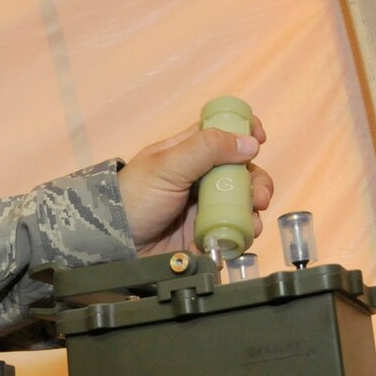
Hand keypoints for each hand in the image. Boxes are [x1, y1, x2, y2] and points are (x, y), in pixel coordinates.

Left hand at [117, 115, 274, 255]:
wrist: (115, 244)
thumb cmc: (135, 196)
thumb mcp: (167, 166)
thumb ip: (206, 150)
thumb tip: (250, 143)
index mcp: (192, 151)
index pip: (225, 133)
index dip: (245, 132)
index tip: (260, 138)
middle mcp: (203, 177)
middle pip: (244, 172)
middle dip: (258, 183)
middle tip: (259, 198)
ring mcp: (205, 207)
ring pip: (243, 204)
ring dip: (254, 212)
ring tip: (251, 224)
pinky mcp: (206, 234)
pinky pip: (232, 232)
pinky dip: (241, 236)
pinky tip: (238, 240)